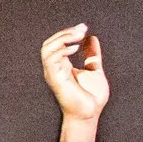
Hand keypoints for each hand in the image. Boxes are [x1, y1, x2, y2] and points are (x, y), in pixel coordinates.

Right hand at [38, 22, 108, 141]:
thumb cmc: (91, 97)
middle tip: (81, 29)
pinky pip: (51, 59)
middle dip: (64, 33)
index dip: (67, 33)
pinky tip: (75, 48)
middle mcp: (54, 68)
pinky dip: (62, 50)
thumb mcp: (94, 69)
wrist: (90, 113)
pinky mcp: (56, 79)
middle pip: (49, 43)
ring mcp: (53, 73)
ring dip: (63, 38)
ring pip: (47, 49)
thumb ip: (92, 54)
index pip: (56, 44)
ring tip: (78, 36)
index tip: (83, 28)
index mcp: (61, 65)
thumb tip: (92, 38)